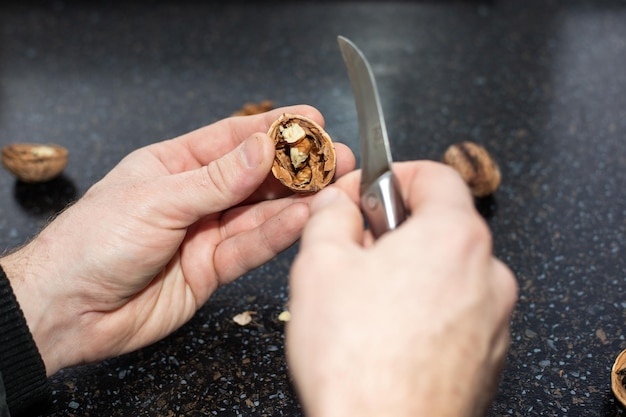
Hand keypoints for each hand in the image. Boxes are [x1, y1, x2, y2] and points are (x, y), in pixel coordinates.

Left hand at [0, 105, 355, 375]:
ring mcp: (206, 233)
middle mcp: (195, 197)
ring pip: (260, 213)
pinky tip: (301, 220)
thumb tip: (262, 147)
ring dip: (295, 201)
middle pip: (255, 177)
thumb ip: (215, 179)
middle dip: (296, 167)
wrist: (69, 310)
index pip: (233, 138)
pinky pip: (250, 248)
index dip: (274, 128)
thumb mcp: (157, 200)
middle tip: (335, 158)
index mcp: (174, 165)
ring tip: (330, 188)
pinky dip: (277, 235)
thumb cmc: (93, 243)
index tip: (311, 119)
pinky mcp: (212, 269)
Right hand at [286, 161, 517, 416]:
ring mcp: (493, 317)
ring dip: (409, 270)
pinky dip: (425, 308)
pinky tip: (387, 335)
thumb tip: (336, 202)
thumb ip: (329, 215)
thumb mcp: (320, 263)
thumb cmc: (357, 357)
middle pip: (440, 224)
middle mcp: (488, 272)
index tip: (363, 195)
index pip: (435, 174)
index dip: (391, 176)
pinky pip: (456, 311)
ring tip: (365, 301)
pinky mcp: (487, 354)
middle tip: (352, 252)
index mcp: (454, 235)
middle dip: (393, 228)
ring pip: (447, 270)